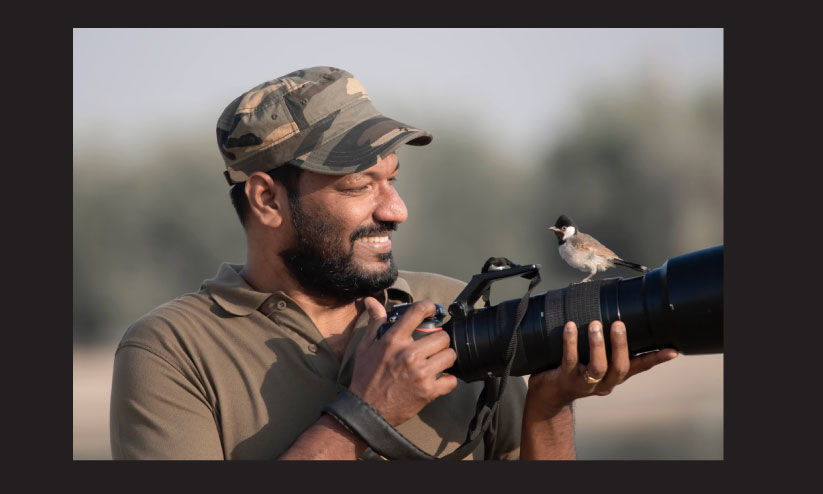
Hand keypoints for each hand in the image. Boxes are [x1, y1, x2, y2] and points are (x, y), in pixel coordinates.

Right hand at [348, 297, 457, 426]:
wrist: (366, 411)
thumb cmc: (366, 378)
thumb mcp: (365, 347)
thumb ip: (374, 322)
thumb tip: (371, 301)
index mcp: (393, 341)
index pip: (417, 312)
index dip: (429, 307)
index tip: (432, 310)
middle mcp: (408, 355)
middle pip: (442, 337)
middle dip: (439, 340)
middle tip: (433, 346)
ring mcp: (420, 374)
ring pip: (450, 356)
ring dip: (445, 358)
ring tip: (436, 362)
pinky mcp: (428, 392)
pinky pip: (451, 380)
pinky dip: (447, 380)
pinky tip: (438, 379)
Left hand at [525, 320, 678, 418]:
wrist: (548, 396)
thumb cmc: (572, 371)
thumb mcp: (593, 360)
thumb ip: (604, 345)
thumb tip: (610, 312)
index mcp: (614, 376)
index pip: (639, 367)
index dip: (656, 359)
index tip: (672, 350)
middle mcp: (604, 383)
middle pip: (620, 368)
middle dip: (621, 345)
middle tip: (619, 324)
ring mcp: (585, 384)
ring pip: (598, 366)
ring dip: (598, 344)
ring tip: (595, 324)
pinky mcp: (566, 380)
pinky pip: (570, 360)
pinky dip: (571, 342)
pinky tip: (570, 327)